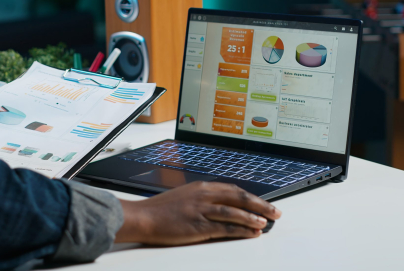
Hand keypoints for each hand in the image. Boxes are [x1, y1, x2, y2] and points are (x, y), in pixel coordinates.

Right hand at [115, 181, 281, 244]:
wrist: (144, 217)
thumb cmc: (162, 208)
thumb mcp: (185, 196)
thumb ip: (203, 198)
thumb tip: (223, 205)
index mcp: (202, 187)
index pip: (233, 189)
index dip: (250, 196)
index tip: (262, 203)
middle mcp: (204, 195)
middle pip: (238, 197)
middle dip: (259, 205)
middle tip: (275, 212)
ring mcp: (201, 210)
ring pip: (234, 212)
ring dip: (252, 217)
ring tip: (266, 223)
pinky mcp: (198, 226)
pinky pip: (224, 227)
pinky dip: (240, 230)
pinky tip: (251, 232)